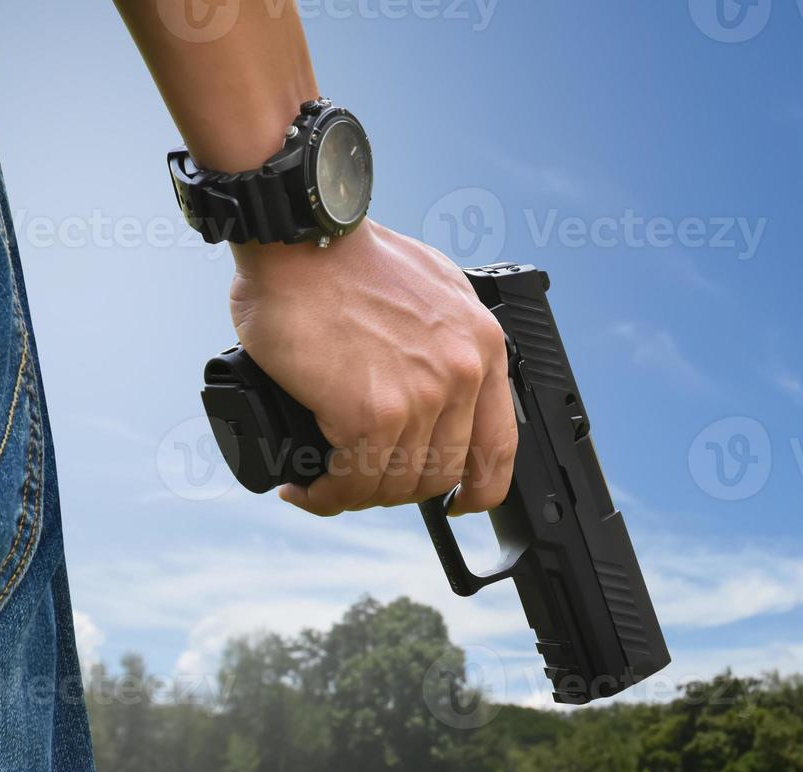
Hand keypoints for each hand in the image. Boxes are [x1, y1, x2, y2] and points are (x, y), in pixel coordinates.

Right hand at [228, 220, 516, 515]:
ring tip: (322, 483)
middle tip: (358, 480)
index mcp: (483, 346)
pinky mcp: (372, 412)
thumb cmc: (348, 257)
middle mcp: (462, 374)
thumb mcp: (434, 289)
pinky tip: (305, 487)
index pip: (499, 445)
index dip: (481, 488)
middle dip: (395, 490)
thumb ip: (446, 340)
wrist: (302, 236)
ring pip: (395, 484)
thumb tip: (432, 383)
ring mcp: (421, 396)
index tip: (462, 503)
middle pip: (440, 474)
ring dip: (354, 494)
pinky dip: (325, 493)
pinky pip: (353, 479)